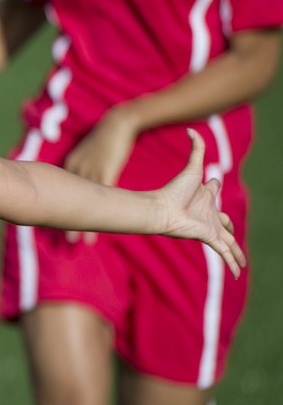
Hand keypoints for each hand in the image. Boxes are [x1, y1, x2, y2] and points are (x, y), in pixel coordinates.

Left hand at [62, 107, 138, 242]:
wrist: (117, 123)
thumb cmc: (104, 137)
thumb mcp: (90, 154)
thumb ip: (82, 167)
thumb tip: (76, 181)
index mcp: (71, 165)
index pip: (59, 192)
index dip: (58, 211)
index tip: (53, 227)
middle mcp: (76, 169)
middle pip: (66, 199)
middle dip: (62, 221)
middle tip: (64, 243)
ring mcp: (89, 170)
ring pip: (81, 201)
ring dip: (78, 222)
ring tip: (76, 242)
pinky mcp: (105, 169)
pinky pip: (99, 195)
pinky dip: (97, 211)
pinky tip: (99, 221)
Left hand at [154, 130, 245, 277]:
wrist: (162, 209)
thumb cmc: (174, 190)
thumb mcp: (191, 168)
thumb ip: (195, 149)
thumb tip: (192, 130)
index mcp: (205, 196)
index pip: (214, 191)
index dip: (214, 186)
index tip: (212, 182)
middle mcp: (208, 213)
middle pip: (224, 222)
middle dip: (229, 226)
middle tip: (231, 229)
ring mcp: (209, 227)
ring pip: (229, 242)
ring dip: (236, 252)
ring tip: (242, 263)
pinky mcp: (209, 237)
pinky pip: (224, 252)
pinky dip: (232, 262)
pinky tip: (237, 274)